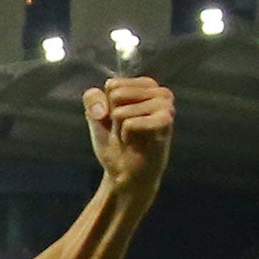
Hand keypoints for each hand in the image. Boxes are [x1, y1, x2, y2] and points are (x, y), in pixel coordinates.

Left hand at [83, 77, 172, 194]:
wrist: (124, 173)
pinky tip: (135, 143)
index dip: (106, 106)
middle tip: (125, 130)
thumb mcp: (96, 115)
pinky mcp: (166, 121)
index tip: (117, 120)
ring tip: (131, 137)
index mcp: (146, 86)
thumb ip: (92, 98)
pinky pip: (129, 123)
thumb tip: (103, 109)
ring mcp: (166, 106)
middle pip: (116, 94)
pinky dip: (125, 136)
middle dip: (112, 117)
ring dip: (119, 128)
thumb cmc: (114, 142)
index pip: (112, 84)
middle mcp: (161, 92)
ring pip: (120, 111)